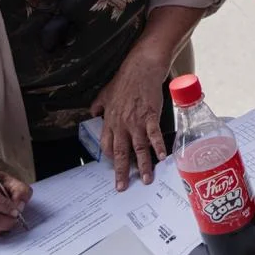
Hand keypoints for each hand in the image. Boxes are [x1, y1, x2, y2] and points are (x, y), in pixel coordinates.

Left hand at [91, 53, 168, 190]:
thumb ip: (99, 105)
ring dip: (143, 165)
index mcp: (110, 121)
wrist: (141, 67)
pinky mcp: (150, 115)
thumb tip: (92, 113)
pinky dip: (158, 147)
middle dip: (121, 172)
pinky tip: (162, 157)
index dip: (112, 159)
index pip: (107, 146)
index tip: (117, 168)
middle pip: (120, 153)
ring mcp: (136, 121)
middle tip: (122, 187)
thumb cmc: (125, 80)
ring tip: (146, 179)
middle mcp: (121, 124)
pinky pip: (153, 135)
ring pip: (138, 148)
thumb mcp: (106, 93)